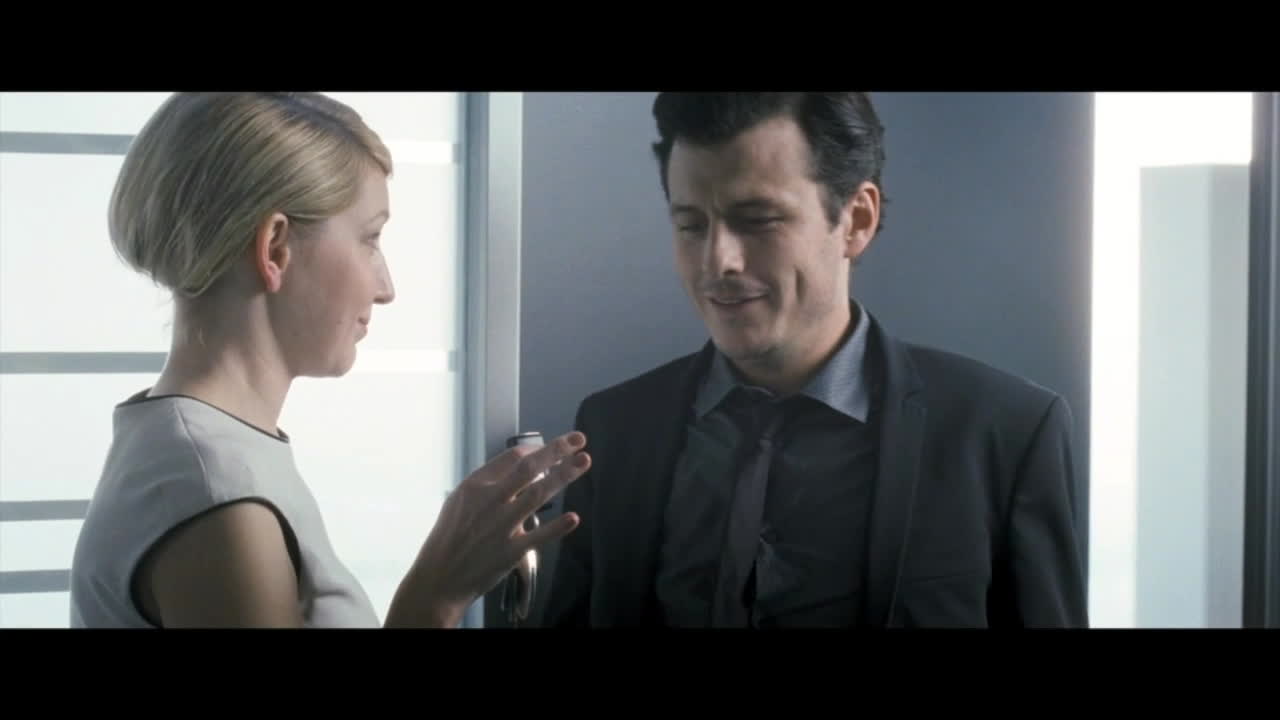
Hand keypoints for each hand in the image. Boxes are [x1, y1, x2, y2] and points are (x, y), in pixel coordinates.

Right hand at [395, 431, 591, 626]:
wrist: (439, 579)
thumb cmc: (450, 538)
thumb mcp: (459, 502)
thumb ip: (488, 483)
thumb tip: (519, 463)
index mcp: (474, 486)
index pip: (511, 457)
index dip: (537, 448)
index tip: (556, 447)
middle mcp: (489, 501)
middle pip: (528, 468)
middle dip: (556, 450)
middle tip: (579, 439)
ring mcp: (501, 526)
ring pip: (538, 494)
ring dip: (564, 475)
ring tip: (583, 462)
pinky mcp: (510, 552)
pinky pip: (538, 536)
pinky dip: (557, 527)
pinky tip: (573, 518)